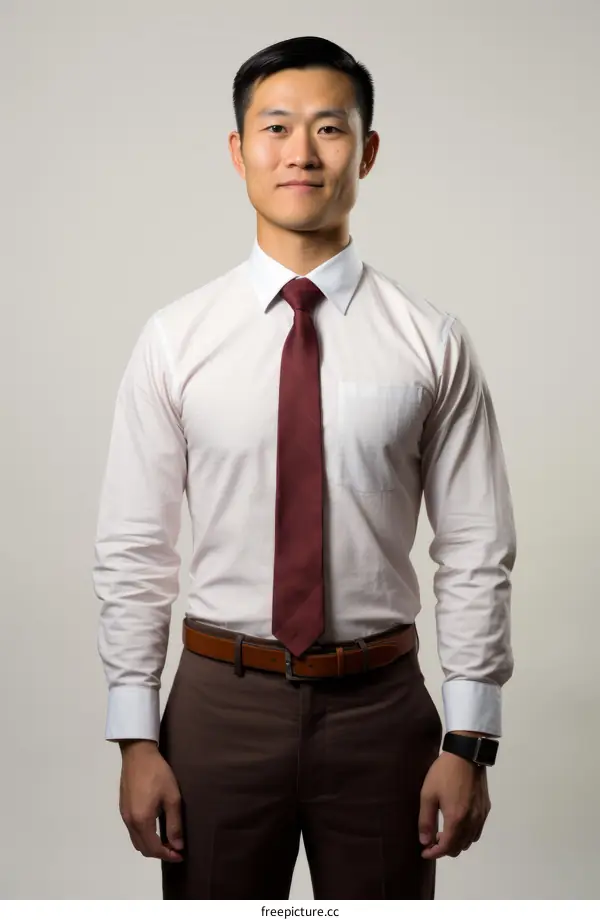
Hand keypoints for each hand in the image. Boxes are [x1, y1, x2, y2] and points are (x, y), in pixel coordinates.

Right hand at [119, 740, 183, 862]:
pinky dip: (144, 836)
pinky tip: (155, 828)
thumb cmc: (158, 774)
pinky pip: (132, 831)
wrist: (138, 754)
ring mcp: (124, 815)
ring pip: (136, 840)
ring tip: (167, 840)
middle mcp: (130, 822)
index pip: (154, 848)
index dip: (168, 855)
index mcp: (142, 821)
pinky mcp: (123, 808)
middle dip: (159, 852)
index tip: (181, 855)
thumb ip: (174, 824)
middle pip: (143, 848)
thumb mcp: (172, 797)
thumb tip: (177, 846)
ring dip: (151, 845)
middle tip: (175, 848)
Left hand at [418, 751, 490, 858]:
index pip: (447, 847)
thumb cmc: (444, 773)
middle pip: (459, 847)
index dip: (434, 853)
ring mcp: (481, 816)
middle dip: (445, 849)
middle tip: (432, 840)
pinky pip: (477, 831)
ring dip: (456, 842)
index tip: (424, 852)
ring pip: (470, 841)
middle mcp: (472, 822)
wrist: (466, 754)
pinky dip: (467, 835)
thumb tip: (425, 842)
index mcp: (456, 819)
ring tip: (444, 831)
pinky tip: (458, 823)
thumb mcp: (428, 794)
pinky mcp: (486, 808)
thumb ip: (426, 820)